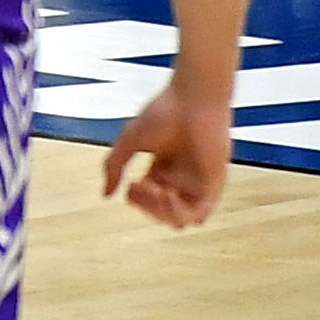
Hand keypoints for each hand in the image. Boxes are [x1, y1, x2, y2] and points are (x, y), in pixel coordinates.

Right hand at [105, 81, 231, 227]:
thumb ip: (114, 167)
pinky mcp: (213, 186)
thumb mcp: (129, 141)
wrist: (192, 100)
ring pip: (180, 219)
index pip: (148, 199)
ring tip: (156, 192)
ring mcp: (198, 184)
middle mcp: (180, 179)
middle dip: (147, 207)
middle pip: (162, 213)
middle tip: (139, 186)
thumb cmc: (163, 113)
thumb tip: (105, 195)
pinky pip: (198, 214)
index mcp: (162, 169)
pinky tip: (168, 194)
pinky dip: (180, 212)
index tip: (130, 183)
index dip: (137, 200)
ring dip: (163, 213)